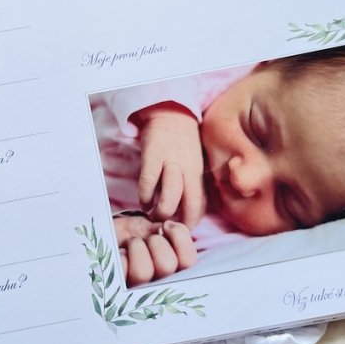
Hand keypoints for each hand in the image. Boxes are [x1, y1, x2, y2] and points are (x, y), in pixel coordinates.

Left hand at [114, 214, 196, 286]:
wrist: (102, 234)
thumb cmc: (130, 234)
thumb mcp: (152, 228)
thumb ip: (170, 232)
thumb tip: (171, 228)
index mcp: (174, 270)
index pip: (188, 261)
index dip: (180, 239)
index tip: (167, 225)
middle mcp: (159, 285)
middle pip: (167, 265)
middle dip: (155, 241)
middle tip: (145, 238)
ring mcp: (136, 291)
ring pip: (143, 271)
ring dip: (136, 248)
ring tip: (130, 244)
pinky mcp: (115, 291)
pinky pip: (121, 272)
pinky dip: (120, 256)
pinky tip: (118, 254)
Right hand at [132, 102, 204, 226]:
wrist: (172, 113)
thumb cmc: (183, 142)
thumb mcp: (195, 163)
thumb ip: (192, 184)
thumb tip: (186, 211)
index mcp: (199, 173)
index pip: (201, 205)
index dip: (192, 222)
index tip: (182, 230)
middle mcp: (188, 169)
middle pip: (190, 204)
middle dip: (179, 222)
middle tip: (167, 226)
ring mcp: (171, 162)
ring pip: (170, 196)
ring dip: (161, 212)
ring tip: (153, 216)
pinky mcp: (153, 156)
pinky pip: (148, 183)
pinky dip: (145, 198)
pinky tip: (143, 202)